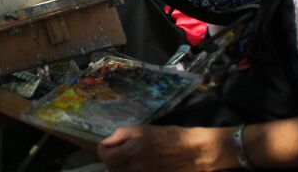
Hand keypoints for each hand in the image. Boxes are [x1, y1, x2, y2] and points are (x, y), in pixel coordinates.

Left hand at [98, 125, 214, 170]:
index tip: (109, 146)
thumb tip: (107, 143)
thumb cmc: (169, 136)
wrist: (193, 152)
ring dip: (120, 168)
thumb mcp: (143, 129)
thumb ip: (122, 135)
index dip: (104, 150)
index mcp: (134, 150)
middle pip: (111, 169)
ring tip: (128, 161)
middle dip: (111, 160)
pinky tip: (137, 167)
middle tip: (118, 153)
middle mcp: (138, 167)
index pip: (106, 157)